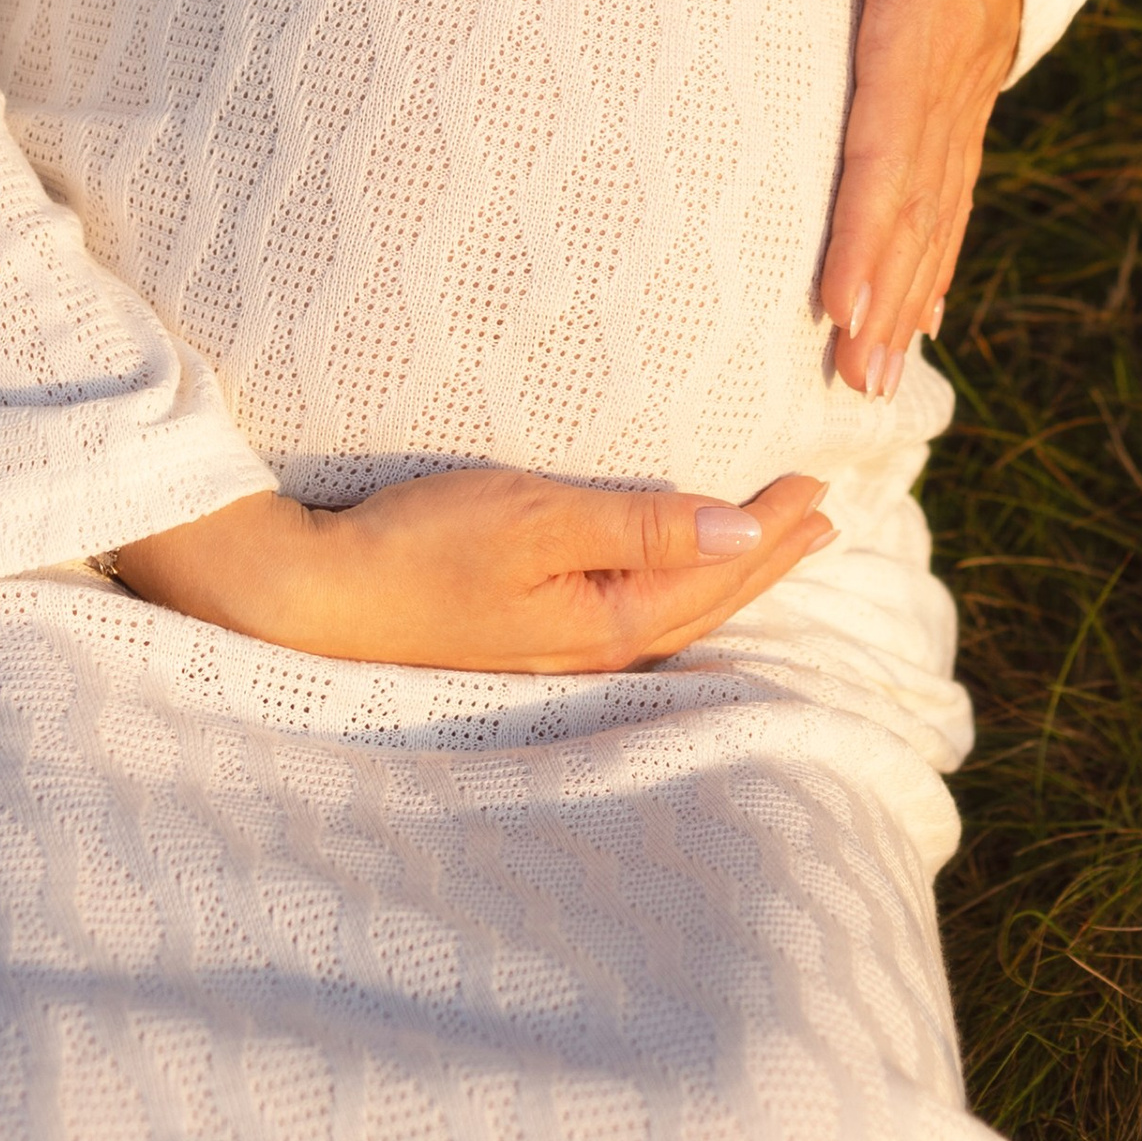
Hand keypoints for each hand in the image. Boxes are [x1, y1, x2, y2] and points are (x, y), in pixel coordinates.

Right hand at [112, 466, 836, 672]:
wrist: (316, 597)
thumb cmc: (422, 546)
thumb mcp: (539, 519)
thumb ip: (643, 526)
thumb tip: (746, 536)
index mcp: (609, 622)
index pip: (718, 576)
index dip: (774, 532)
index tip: (822, 487)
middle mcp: (595, 650)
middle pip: (707, 606)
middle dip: (769, 560)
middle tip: (824, 516)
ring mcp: (558, 653)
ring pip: (675, 615)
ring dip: (730, 578)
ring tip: (772, 547)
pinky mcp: (526, 639)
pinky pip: (635, 617)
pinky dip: (678, 590)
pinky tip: (676, 581)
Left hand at [691, 0, 1021, 399]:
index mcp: (921, 20)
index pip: (888, 135)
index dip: (865, 222)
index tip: (840, 295)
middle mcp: (950, 78)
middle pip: (914, 201)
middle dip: (884, 292)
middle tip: (852, 373)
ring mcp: (964, 101)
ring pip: (937, 213)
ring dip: (908, 297)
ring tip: (873, 376)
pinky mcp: (965, 109)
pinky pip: (951, 196)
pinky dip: (934, 262)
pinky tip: (917, 322)